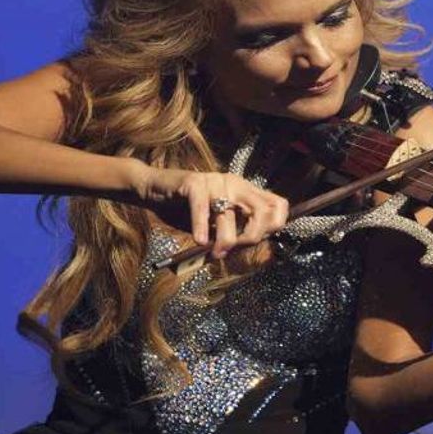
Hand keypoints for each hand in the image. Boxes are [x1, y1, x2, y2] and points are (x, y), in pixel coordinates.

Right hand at [133, 166, 289, 258]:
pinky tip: (200, 240)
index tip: (255, 242)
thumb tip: (248, 248)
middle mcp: (234, 183)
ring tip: (215, 252)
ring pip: (230, 214)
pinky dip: (202, 227)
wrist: (154, 190)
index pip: (278, 205)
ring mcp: (215, 181)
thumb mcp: (216, 222)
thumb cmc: (186, 210)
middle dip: (252, 236)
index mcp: (245, 190)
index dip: (273, 226)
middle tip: (234, 249)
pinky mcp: (193, 182)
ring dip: (224, 239)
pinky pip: (202, 207)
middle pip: (262, 210)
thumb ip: (234, 230)